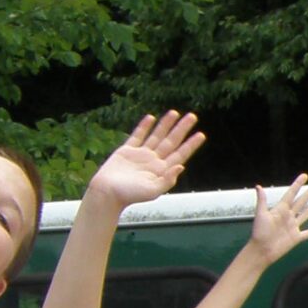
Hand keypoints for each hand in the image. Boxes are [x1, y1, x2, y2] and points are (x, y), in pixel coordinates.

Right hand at [81, 111, 204, 212]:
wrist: (106, 192)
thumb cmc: (128, 195)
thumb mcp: (152, 192)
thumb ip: (168, 181)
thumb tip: (181, 166)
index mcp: (161, 171)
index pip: (179, 154)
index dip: (190, 145)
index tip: (201, 135)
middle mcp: (153, 161)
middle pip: (171, 142)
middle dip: (182, 129)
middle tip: (192, 117)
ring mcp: (140, 155)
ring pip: (156, 136)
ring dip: (165, 124)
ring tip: (174, 112)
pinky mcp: (126, 151)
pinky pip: (138, 136)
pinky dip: (144, 127)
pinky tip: (151, 118)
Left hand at [246, 174, 307, 262]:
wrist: (261, 251)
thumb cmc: (259, 233)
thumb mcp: (260, 215)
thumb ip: (262, 201)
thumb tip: (258, 186)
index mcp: (280, 210)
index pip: (291, 194)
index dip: (297, 184)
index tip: (305, 176)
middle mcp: (287, 217)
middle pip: (300, 202)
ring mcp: (293, 227)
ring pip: (305, 214)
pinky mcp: (296, 237)